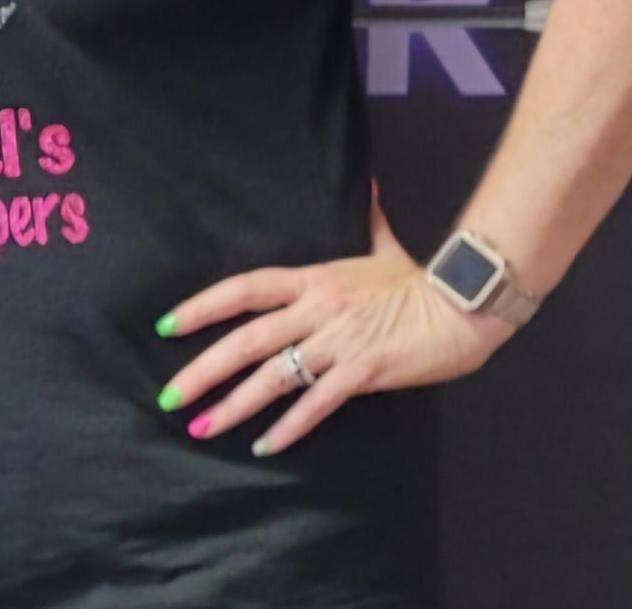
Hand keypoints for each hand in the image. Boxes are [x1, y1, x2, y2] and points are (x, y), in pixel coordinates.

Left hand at [155, 195, 506, 456]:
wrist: (464, 305)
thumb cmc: (421, 280)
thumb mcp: (385, 245)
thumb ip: (369, 220)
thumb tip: (370, 185)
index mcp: (313, 279)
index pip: (244, 289)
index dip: (202, 306)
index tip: (167, 324)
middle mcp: (316, 308)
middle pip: (246, 337)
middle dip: (203, 369)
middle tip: (170, 396)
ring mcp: (337, 341)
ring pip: (273, 374)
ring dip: (234, 404)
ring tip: (202, 427)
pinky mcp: (363, 372)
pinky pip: (316, 403)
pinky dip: (289, 426)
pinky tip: (264, 445)